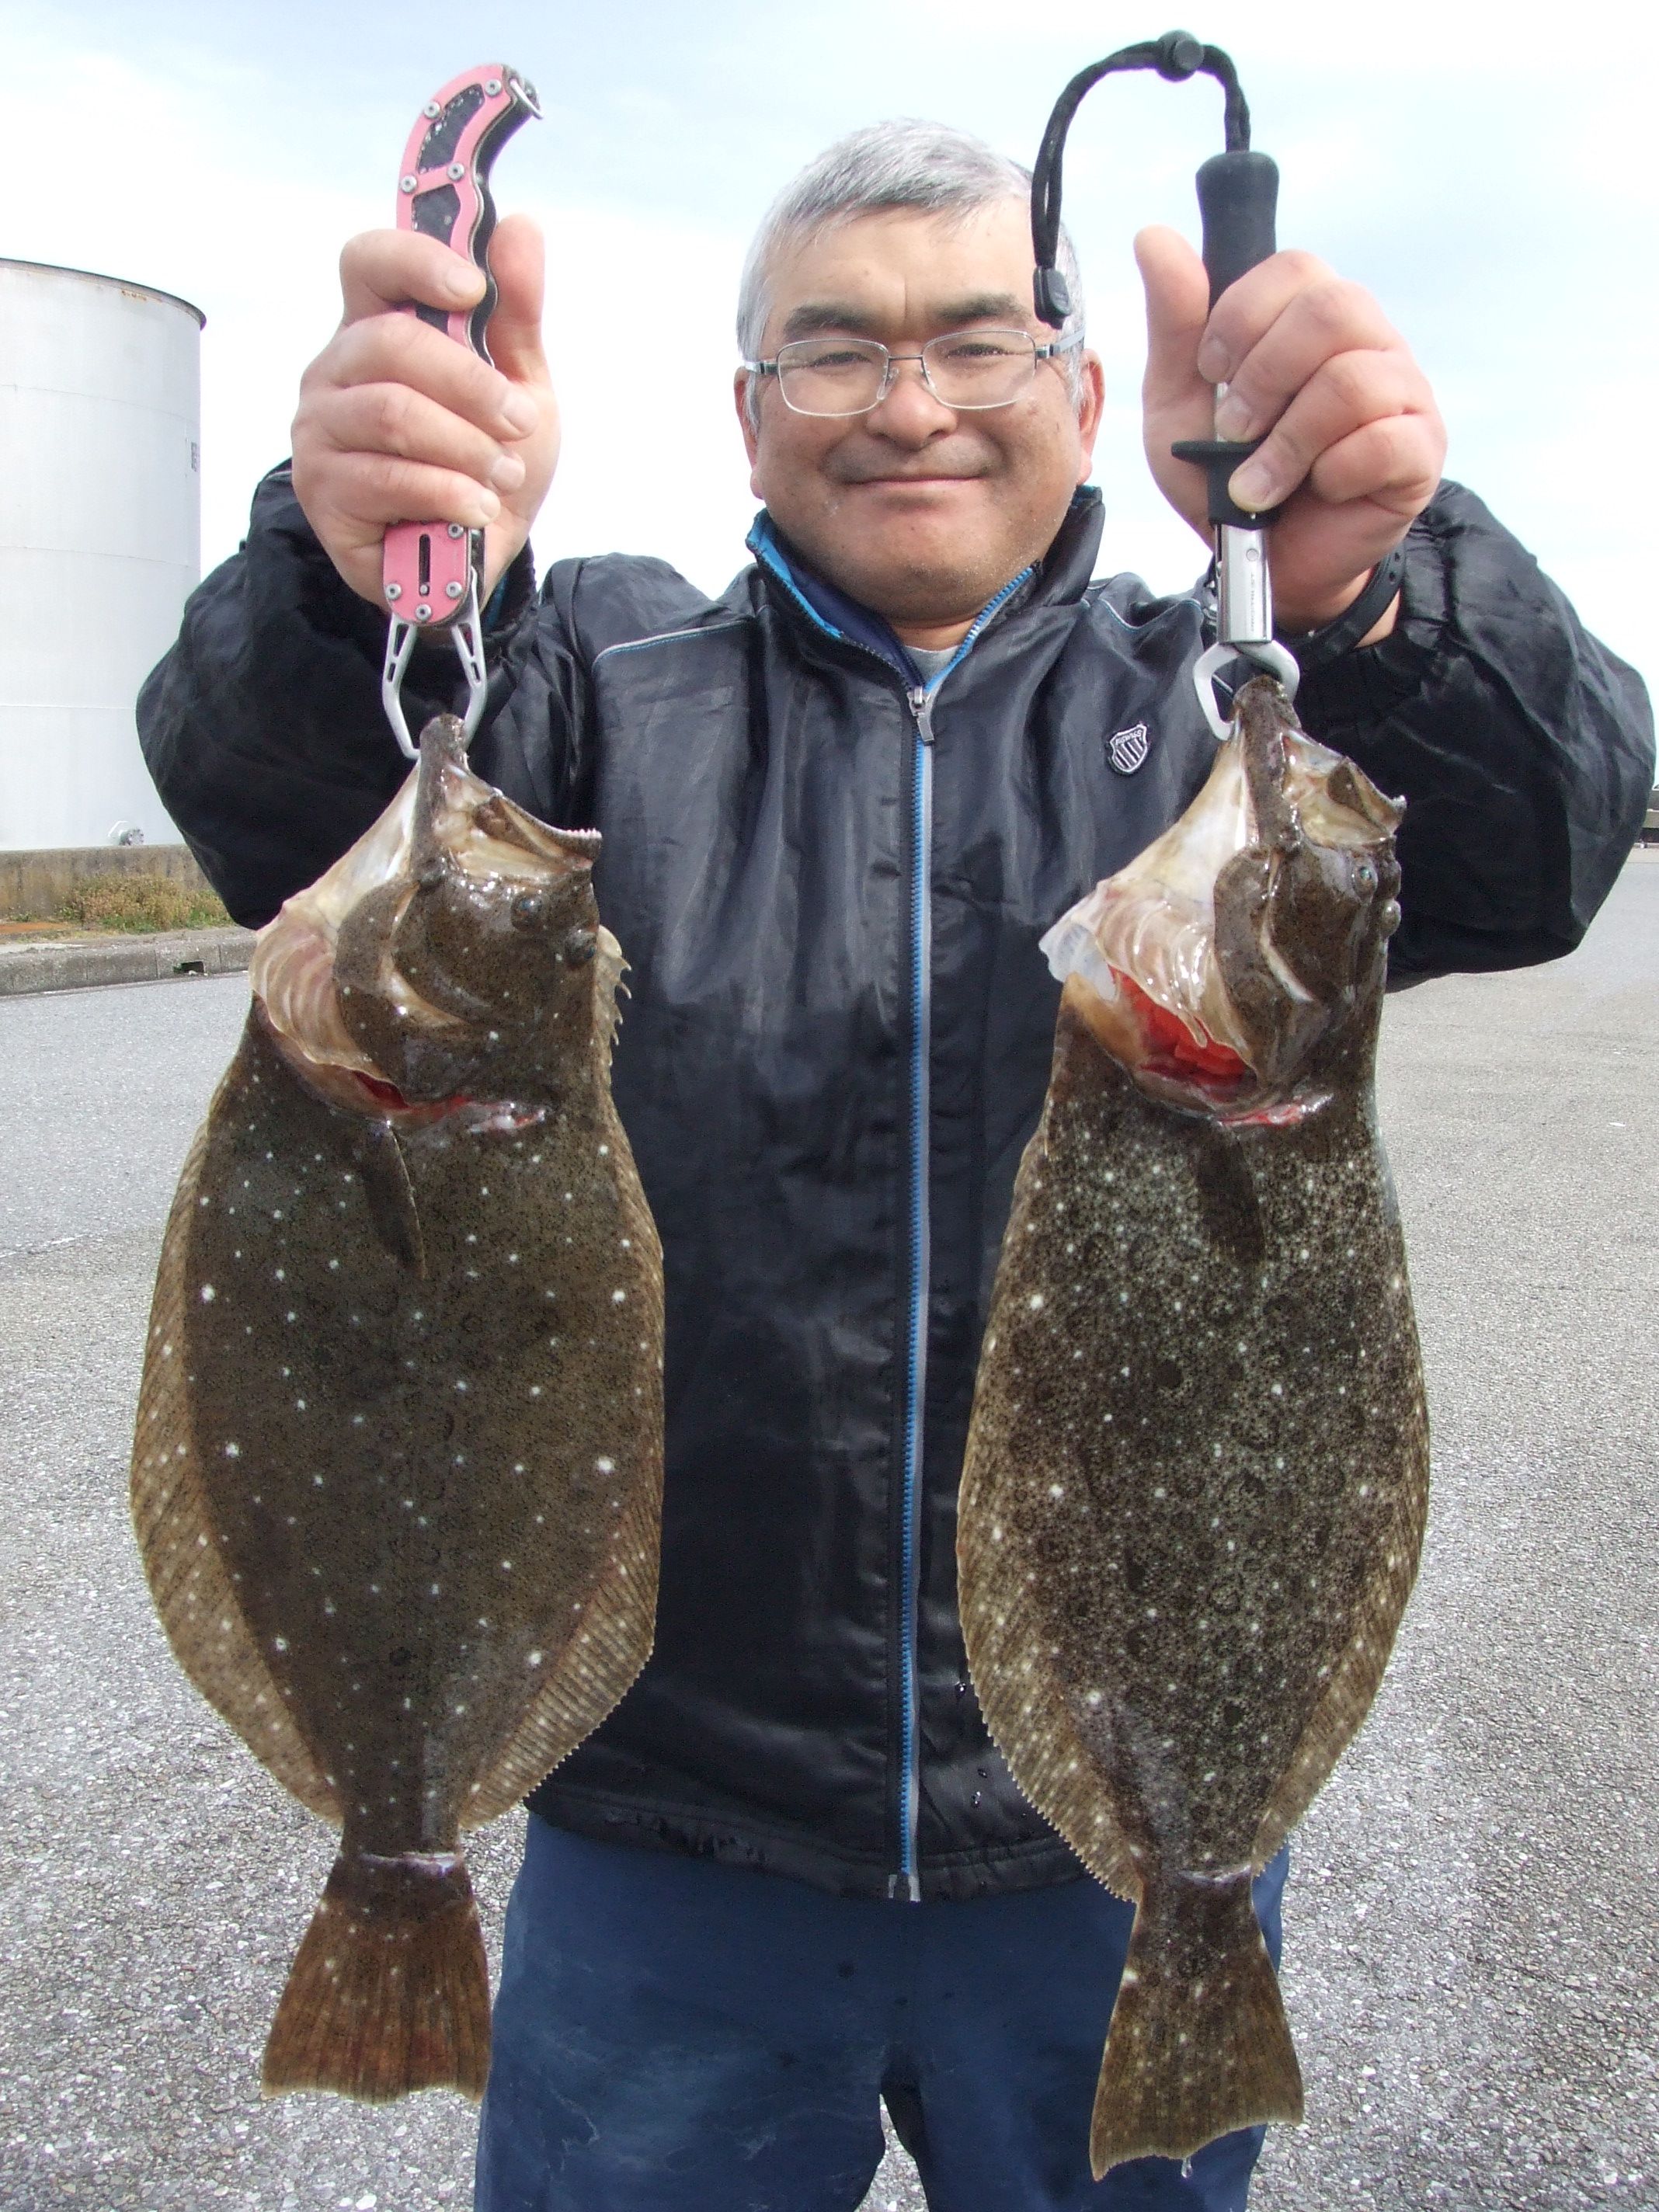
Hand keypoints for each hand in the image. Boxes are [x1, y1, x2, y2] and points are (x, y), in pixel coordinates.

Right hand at [290, 214, 558, 606]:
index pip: (369, 262)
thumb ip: (515, 315)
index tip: (471, 289)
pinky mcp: (322, 492)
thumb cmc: (486, 462)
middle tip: (518, 423)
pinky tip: (476, 509)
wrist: (475, 558)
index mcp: (375, 328)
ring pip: (392, 414)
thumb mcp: (519, 387)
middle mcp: (335, 371)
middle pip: (391, 343)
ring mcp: (319, 431)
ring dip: (466, 447)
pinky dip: (448, 493)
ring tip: (502, 474)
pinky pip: (387, 478)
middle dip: (470, 385)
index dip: (416, 262)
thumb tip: (520, 227)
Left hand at [1135, 227, 1445, 633]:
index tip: (1212, 372)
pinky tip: (1315, 491)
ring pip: (1354, 380)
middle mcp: (1368, 341)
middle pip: (1333, 309)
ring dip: (1287, 440)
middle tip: (1232, 431)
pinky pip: (1384, 440)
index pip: (1296, 267)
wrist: (1259, 565)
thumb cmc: (1224, 476)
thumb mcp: (1181, 403)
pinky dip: (1332, 472)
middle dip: (1265, 376)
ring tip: (1256, 483)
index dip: (1243, 316)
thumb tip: (1155, 237)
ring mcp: (1403, 393)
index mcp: (1312, 315)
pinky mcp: (1420, 451)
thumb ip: (1176, 324)